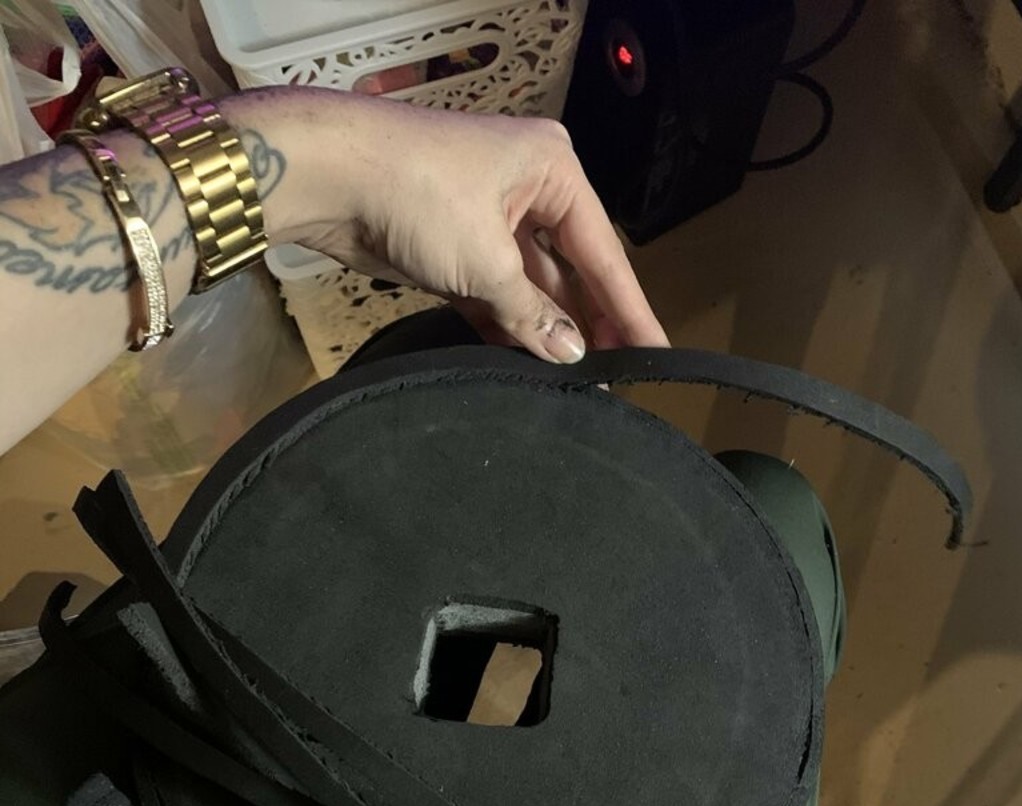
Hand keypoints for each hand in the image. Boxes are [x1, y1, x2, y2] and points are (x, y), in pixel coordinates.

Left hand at [230, 89, 668, 362]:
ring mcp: (488, 220)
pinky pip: (496, 295)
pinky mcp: (453, 249)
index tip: (658, 353)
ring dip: (546, 331)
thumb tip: (572, 354)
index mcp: (553, 171)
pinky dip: (508, 327)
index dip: (630, 309)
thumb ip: (533, 315)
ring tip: (577, 382)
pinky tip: (529, 366)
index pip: (604, 253)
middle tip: (618, 378)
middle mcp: (528, 189)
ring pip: (531, 286)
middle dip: (588, 323)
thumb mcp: (487, 261)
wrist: (326, 176)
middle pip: (572, 270)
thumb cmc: (418, 195)